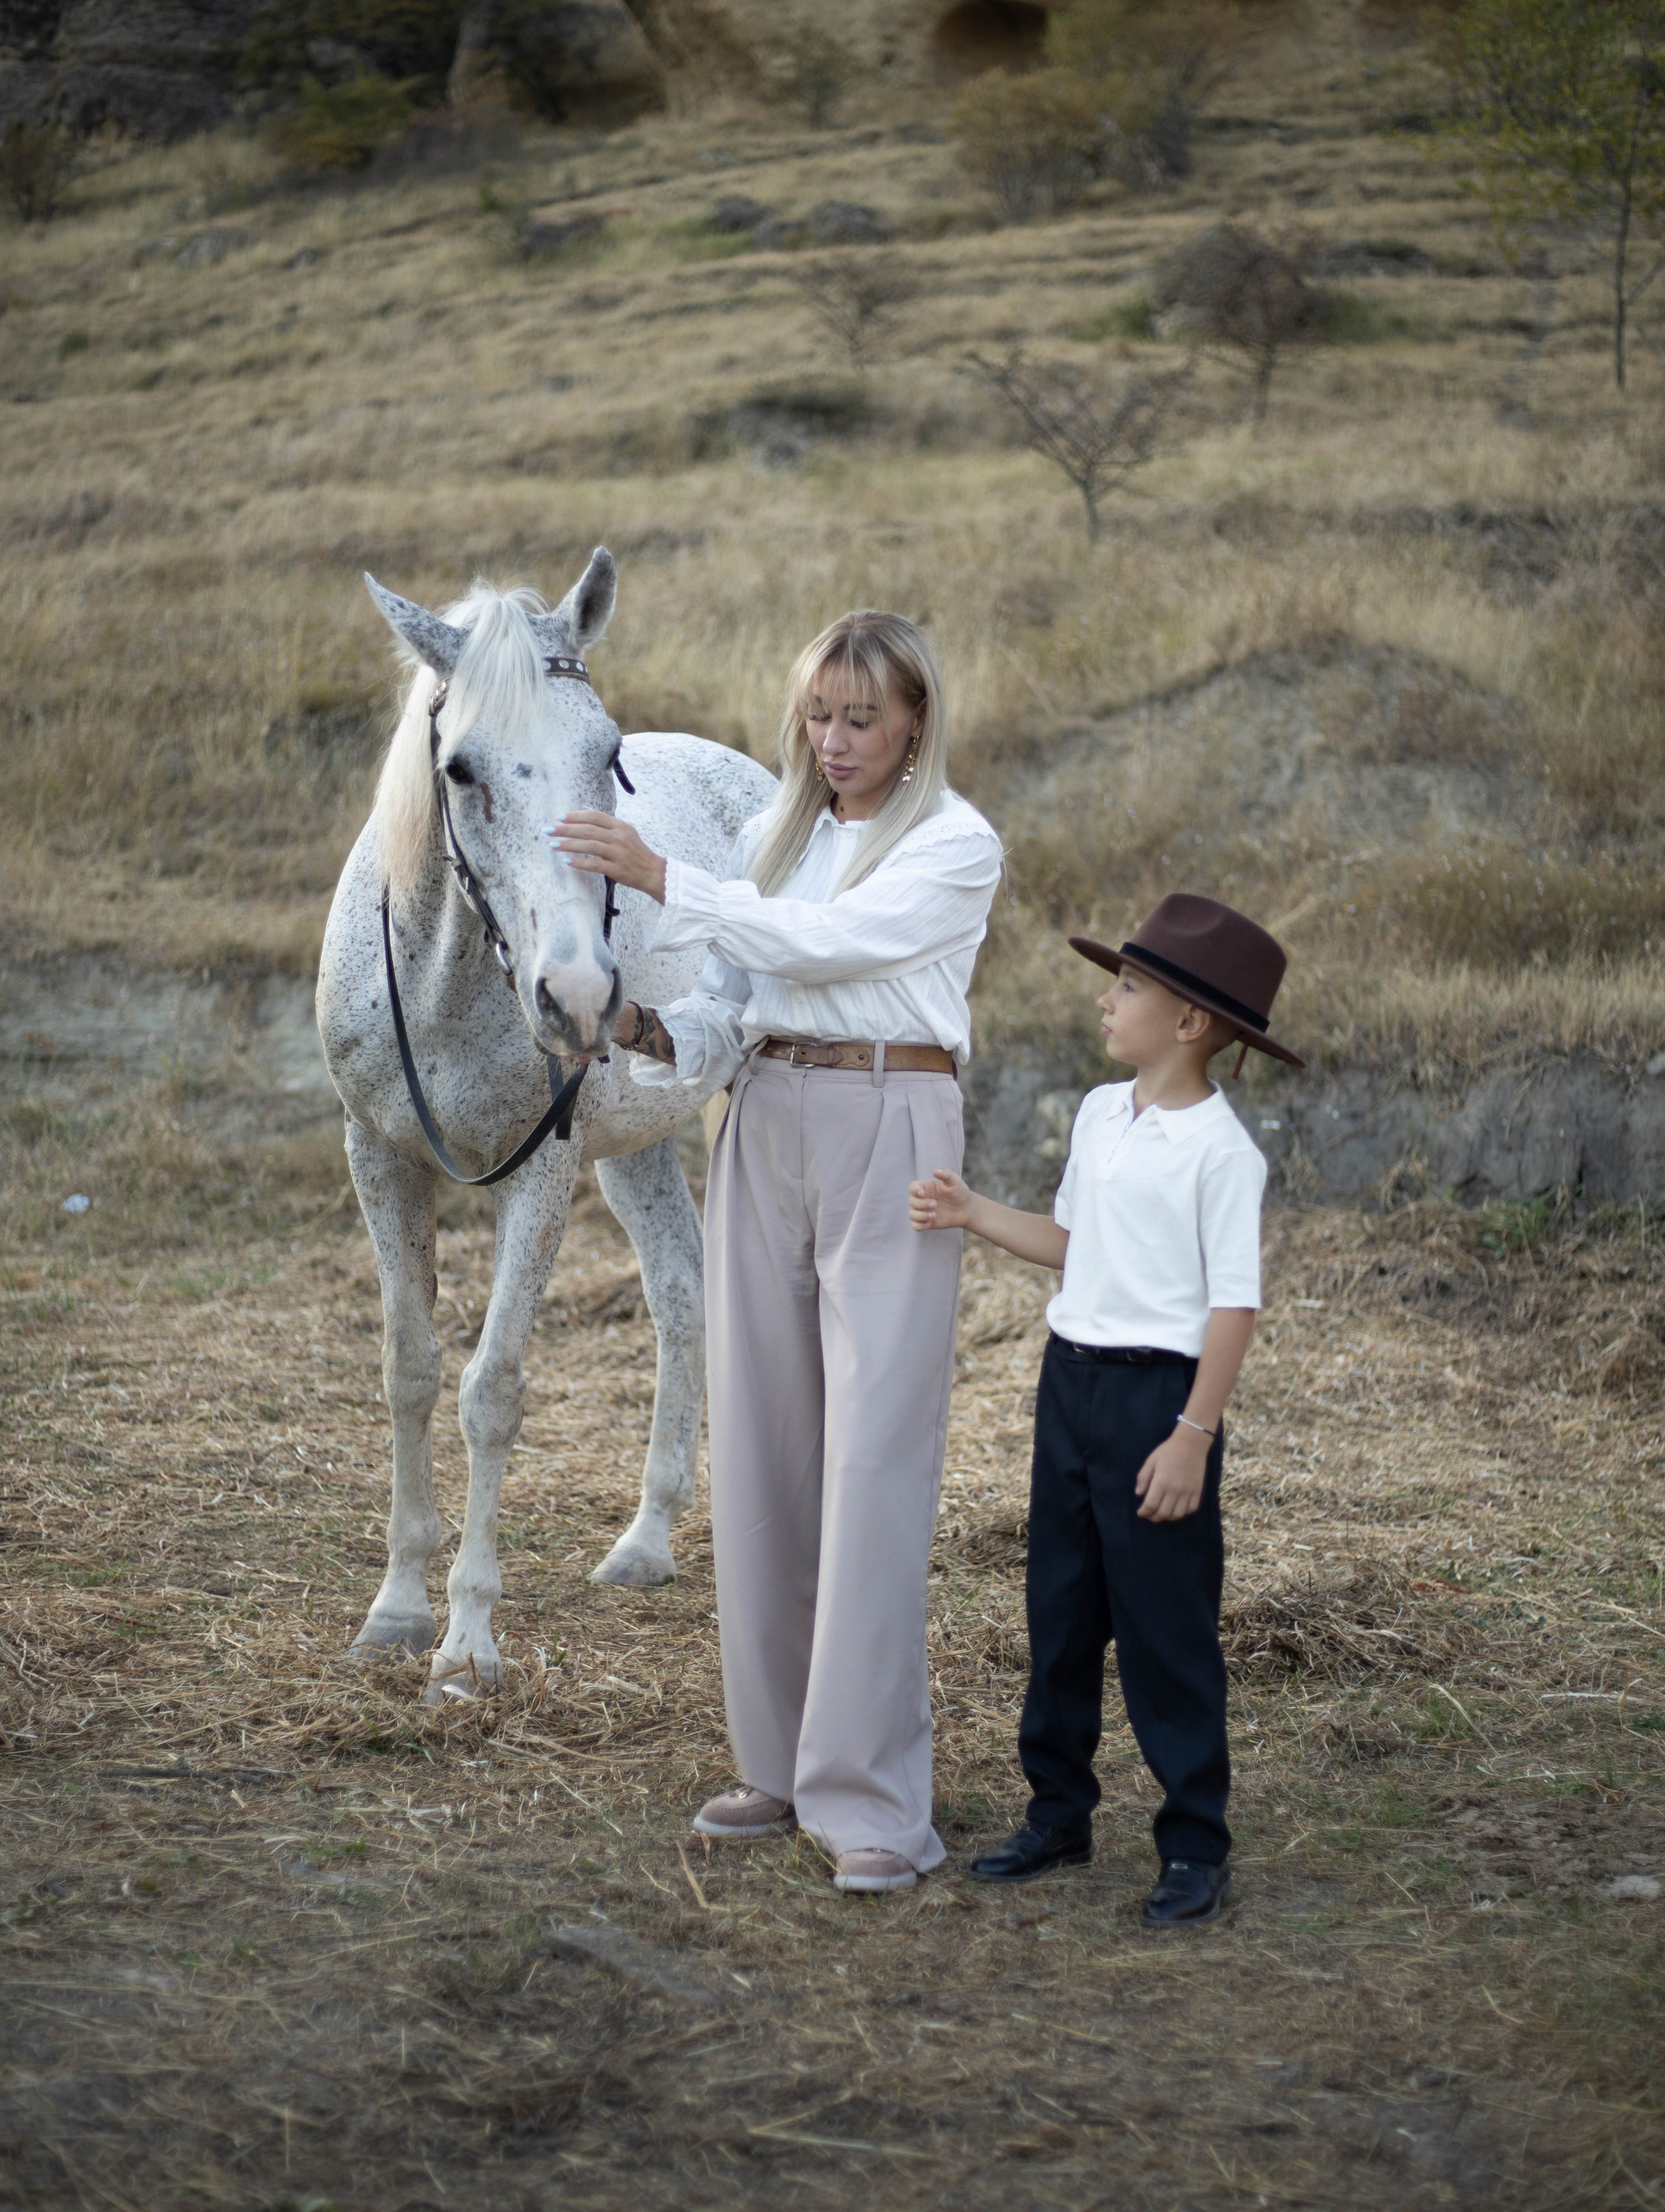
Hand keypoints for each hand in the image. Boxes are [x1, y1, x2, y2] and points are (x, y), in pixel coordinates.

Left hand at [550, 811, 666, 902]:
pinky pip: (595, 864)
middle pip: (588, 830)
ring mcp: (618, 853)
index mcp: (620, 826)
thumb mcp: (626, 832)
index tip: (560, 817)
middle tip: (549, 830)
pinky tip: (567, 861)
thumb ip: (608, 823)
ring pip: (589, 846)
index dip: (576, 816)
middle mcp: (619, 837)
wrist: (653, 872)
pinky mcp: (617, 869)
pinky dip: (580, 862)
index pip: (595, 816)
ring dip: (569, 845)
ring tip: (553, 845)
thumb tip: (585, 811)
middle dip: (566, 829)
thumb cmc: (636, 852)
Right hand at [909, 1169, 972, 1231]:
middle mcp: (923, 1199)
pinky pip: (916, 1226)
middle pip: (911, 1201)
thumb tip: (935, 1171)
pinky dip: (919, 1225)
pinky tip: (929, 1222)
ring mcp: (924, 1211)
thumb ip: (946, 1174)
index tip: (922, 1193)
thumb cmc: (960, 1192)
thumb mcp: (955, 1181)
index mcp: (926, 1187)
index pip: (912, 1187)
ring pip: (911, 1214)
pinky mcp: (927, 1222)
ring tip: (933, 1215)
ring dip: (920, 1215)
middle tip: (935, 1204)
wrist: (967, 1208)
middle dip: (921, 1204)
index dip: (914, 1190)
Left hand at [1134, 1426, 1209, 1521]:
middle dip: (1153, 1517)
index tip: (1140, 1513)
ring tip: (1162, 1513)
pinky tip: (1176, 1508)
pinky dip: (1183, 1513)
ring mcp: (1188, 1492)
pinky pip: (1191, 1509)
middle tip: (1149, 1515)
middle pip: (1163, 1513)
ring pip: (1177, 1514)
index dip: (1144, 1512)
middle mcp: (1175, 1490)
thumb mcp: (1151, 1461)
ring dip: (1168, 1517)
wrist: (1191, 1444)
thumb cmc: (1168, 1451)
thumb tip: (1138, 1494)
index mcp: (1161, 1482)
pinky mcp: (1198, 1491)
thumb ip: (1143, 1478)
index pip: (1151, 1505)